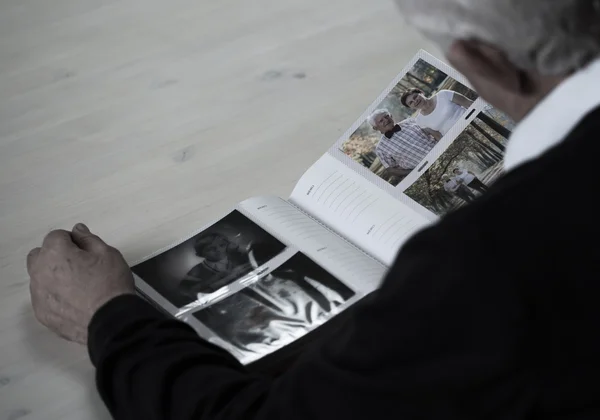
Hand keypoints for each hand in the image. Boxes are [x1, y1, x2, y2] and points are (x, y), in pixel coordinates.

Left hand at [27, 224, 134, 343]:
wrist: (111, 320)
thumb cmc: (110, 286)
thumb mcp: (107, 253)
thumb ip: (88, 239)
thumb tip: (78, 231)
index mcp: (55, 253)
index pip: (56, 236)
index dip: (73, 240)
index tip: (85, 249)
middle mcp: (40, 272)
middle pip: (40, 255)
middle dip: (55, 255)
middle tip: (78, 264)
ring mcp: (39, 294)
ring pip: (40, 277)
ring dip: (53, 275)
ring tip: (77, 284)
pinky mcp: (42, 313)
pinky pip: (43, 297)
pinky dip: (54, 295)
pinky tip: (74, 299)